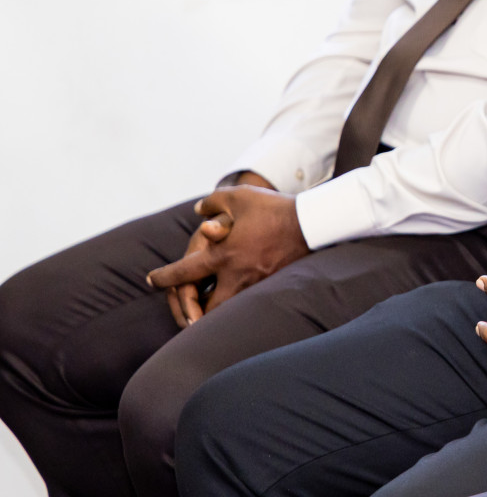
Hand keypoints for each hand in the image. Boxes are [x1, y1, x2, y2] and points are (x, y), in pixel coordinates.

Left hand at [147, 185, 309, 315]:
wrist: (310, 223)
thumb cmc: (272, 208)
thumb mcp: (239, 198)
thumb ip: (213, 203)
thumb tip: (199, 211)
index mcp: (222, 255)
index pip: (183, 272)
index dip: (163, 277)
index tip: (151, 279)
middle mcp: (236, 276)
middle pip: (205, 308)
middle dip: (191, 312)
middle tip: (182, 312)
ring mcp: (256, 283)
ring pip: (229, 311)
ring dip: (215, 313)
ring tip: (206, 313)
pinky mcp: (273, 285)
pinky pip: (248, 303)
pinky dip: (237, 306)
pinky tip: (236, 302)